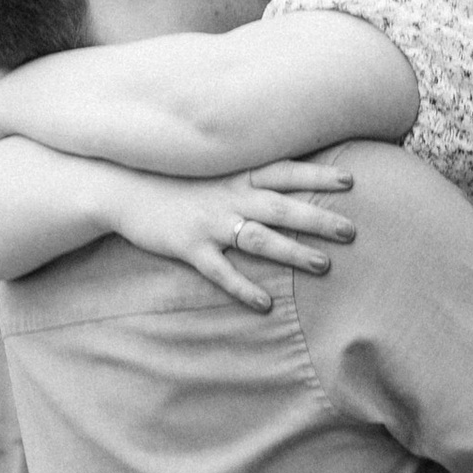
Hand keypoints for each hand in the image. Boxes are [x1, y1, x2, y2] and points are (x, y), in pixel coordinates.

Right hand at [110, 158, 354, 311]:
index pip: (285, 172)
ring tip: (324, 266)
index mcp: (236, 175)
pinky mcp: (188, 247)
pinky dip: (243, 287)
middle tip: (351, 231)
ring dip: (292, 251)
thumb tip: (280, 177)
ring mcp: (209, 222)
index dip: (317, 177)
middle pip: (281, 207)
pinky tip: (265, 304)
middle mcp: (228, 197)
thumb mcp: (211, 168)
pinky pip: (221, 271)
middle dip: (318, 219)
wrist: (121, 188)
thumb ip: (244, 173)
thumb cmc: (171, 178)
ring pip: (259, 238)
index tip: (351, 182)